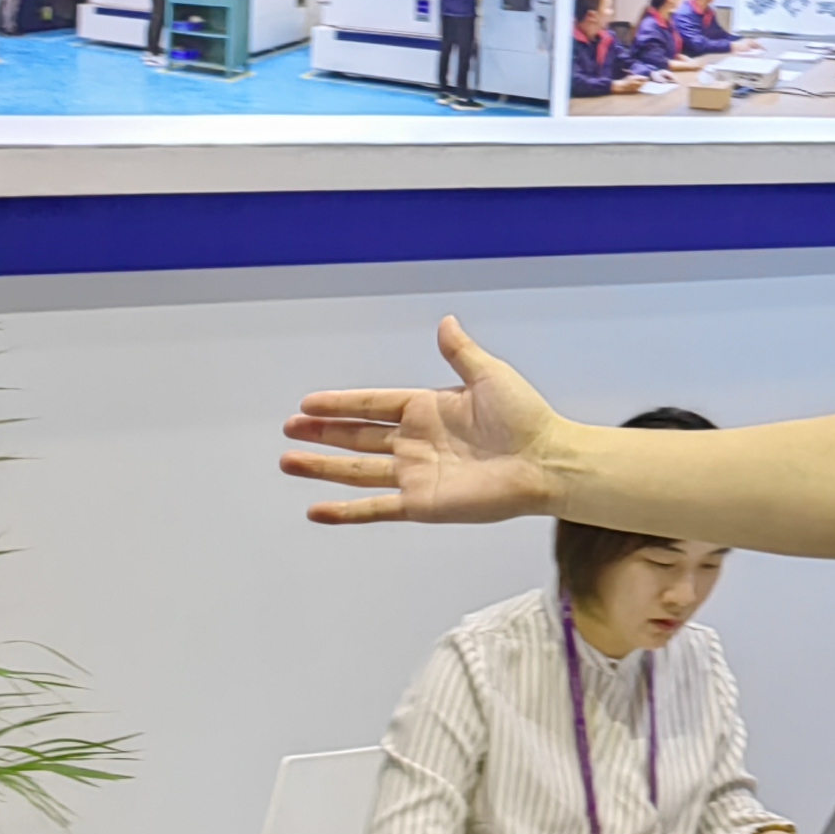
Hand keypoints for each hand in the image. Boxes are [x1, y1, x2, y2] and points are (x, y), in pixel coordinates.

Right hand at [283, 314, 562, 526]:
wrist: (546, 461)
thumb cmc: (526, 417)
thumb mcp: (489, 375)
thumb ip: (460, 352)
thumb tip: (445, 321)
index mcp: (428, 408)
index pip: (373, 405)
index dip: (340, 404)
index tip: (308, 404)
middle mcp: (416, 442)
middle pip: (357, 436)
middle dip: (323, 432)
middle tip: (289, 428)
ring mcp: (416, 474)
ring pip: (357, 470)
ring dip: (323, 467)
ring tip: (288, 461)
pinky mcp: (421, 503)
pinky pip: (376, 508)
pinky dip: (346, 512)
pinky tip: (317, 510)